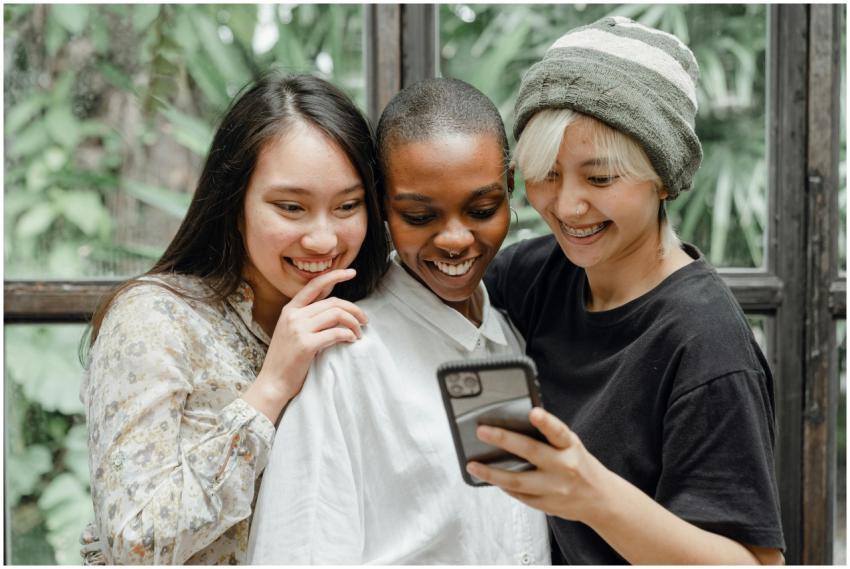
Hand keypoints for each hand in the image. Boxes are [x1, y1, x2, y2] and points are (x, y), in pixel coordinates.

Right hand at [244, 269, 367, 421]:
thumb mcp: (292, 332)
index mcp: (290, 310)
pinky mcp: (306, 344)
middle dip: (354, 309)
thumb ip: (308, 318)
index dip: (335, 276)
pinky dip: (348, 335)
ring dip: (354, 323)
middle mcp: (293, 316)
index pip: (315, 285)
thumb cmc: (287, 360)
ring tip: (359, 333)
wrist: (273, 383)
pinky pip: (336, 333)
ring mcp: (299, 329)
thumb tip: (335, 309)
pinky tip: (352, 340)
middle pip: (333, 302)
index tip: (351, 272)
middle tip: (365, 320)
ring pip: (337, 314)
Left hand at [465, 407, 613, 524]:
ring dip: (491, 473)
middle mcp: (564, 467)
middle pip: (531, 452)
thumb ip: (549, 436)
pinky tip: (491, 479)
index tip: (533, 413)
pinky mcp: (547, 505)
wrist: (600, 499)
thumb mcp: (571, 445)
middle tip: (482, 431)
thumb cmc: (579, 464)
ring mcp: (555, 488)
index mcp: (570, 447)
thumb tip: (515, 424)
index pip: (558, 432)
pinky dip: (503, 486)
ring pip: (518, 481)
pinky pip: (519, 496)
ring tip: (473, 466)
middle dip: (504, 440)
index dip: (546, 422)